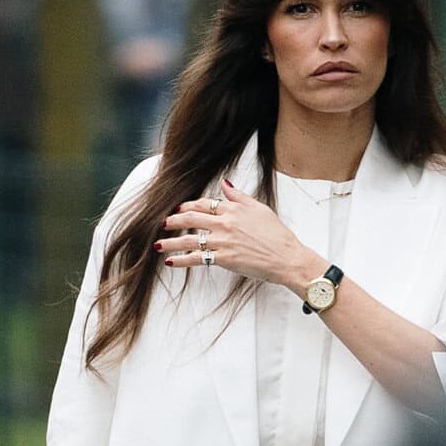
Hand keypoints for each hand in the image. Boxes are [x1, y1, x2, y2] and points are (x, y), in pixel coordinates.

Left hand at [159, 176, 321, 294]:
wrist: (286, 257)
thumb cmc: (277, 235)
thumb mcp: (259, 208)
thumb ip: (238, 196)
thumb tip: (225, 183)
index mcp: (233, 209)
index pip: (204, 204)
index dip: (188, 206)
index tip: (179, 209)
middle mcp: (224, 223)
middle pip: (191, 219)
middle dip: (173, 221)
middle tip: (162, 224)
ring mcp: (222, 241)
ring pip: (189, 239)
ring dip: (171, 241)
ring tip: (159, 244)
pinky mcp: (223, 259)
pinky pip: (197, 258)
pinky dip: (181, 260)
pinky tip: (170, 262)